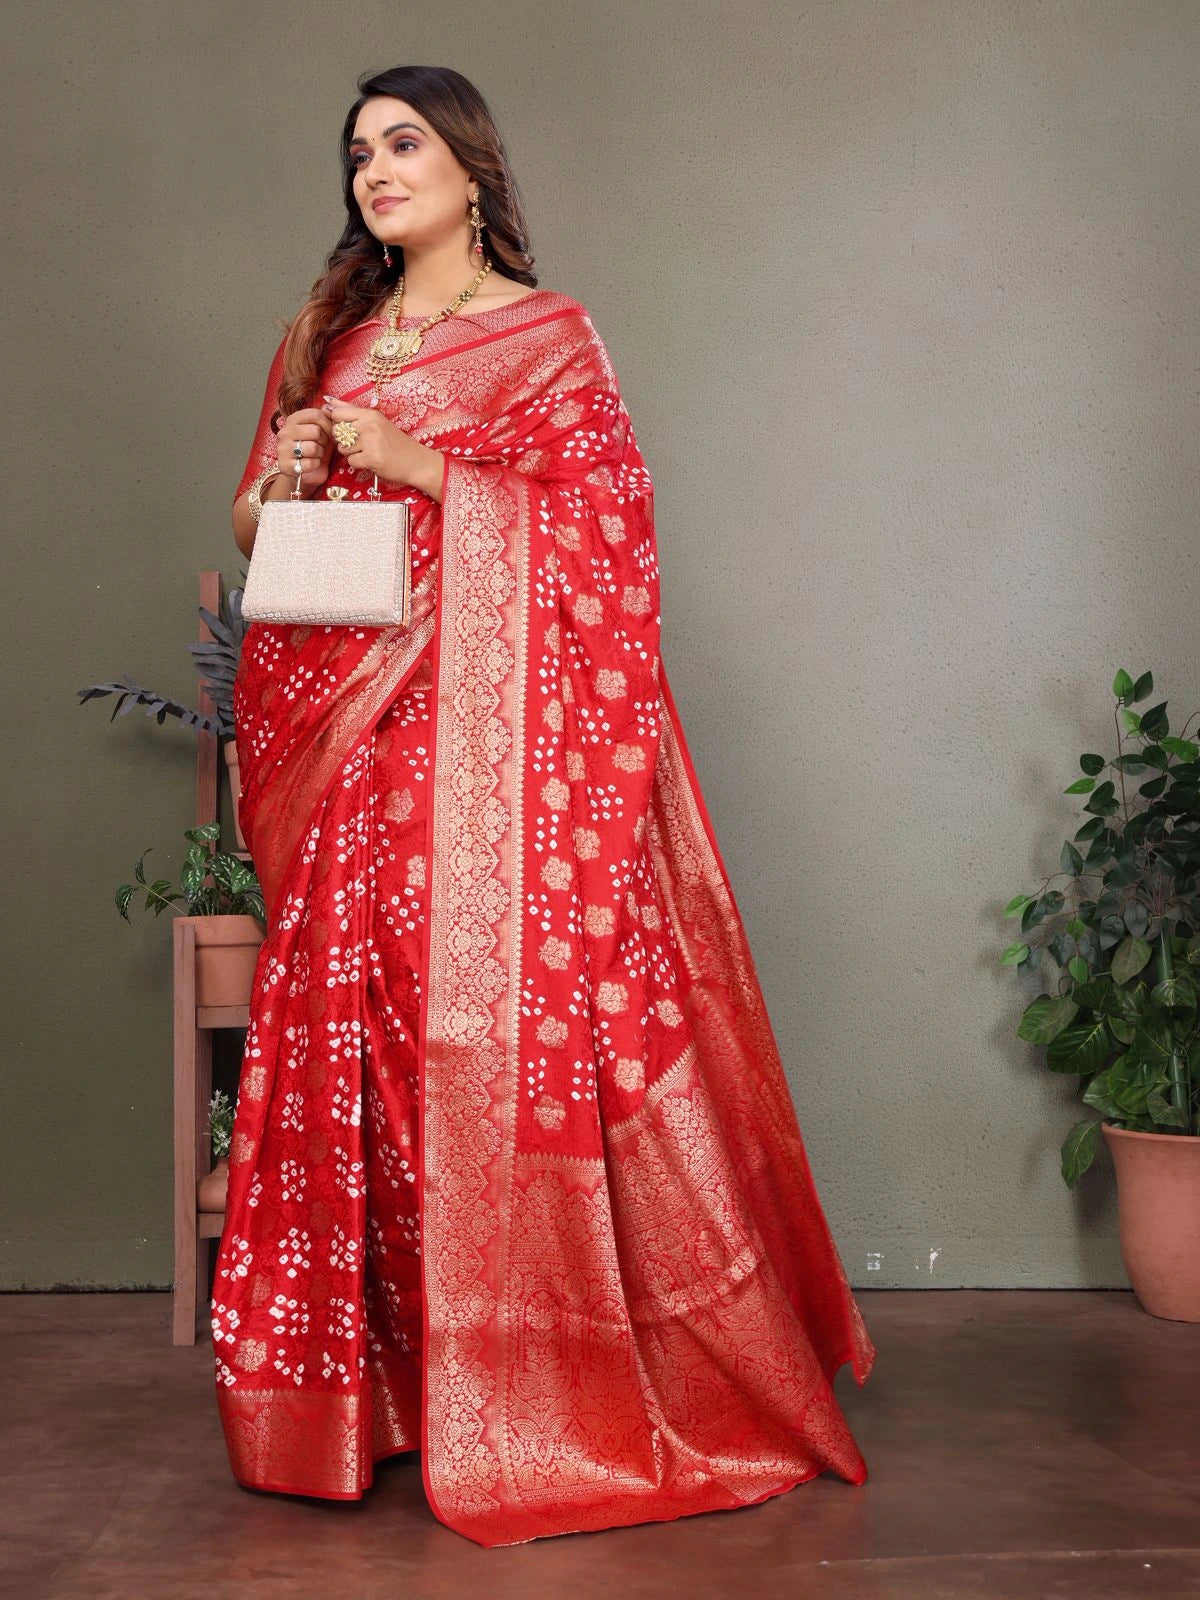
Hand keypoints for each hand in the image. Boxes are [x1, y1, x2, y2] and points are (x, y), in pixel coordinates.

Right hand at [273, 407, 334, 496]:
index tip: (330, 433)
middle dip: (324, 441)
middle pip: (315, 431)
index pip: (315, 414)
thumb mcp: (324, 431)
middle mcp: (285, 431)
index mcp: (293, 419)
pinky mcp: (285, 466)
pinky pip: (309, 463)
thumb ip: (328, 416)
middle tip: (322, 446)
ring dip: (320, 454)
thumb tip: (330, 405)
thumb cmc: (317, 448)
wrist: (308, 473)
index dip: (328, 425)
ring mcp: (283, 449)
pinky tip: (311, 465)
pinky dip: (315, 465)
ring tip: (316, 455)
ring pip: (313, 447)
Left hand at [322, 395, 441, 495]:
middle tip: (360, 444)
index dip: (338, 424)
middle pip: (337, 431)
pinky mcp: (372, 458)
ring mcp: (371, 441)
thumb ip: (351, 410)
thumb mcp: (376, 421)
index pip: (337, 413)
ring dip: (352, 454)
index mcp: (370, 414)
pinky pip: (351, 462)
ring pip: (342, 448)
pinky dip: (359, 465)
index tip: (350, 430)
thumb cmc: (395, 443)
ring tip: (367, 453)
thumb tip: (328, 400)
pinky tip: (371, 461)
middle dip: (343, 441)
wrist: (417, 461)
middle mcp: (369, 425)